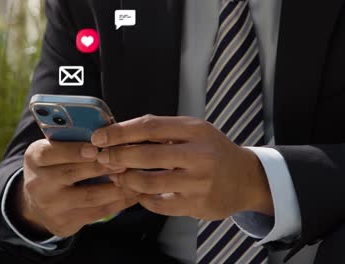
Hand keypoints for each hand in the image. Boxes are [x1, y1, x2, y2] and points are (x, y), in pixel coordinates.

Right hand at [16, 139, 138, 237]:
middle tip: (125, 161)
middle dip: (102, 167)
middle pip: (73, 174)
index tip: (95, 148)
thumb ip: (75, 140)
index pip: (50, 152)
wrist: (38, 201)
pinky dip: (120, 202)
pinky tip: (135, 193)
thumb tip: (110, 132)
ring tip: (137, 177)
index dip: (73, 150)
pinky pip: (98, 212)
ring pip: (90, 196)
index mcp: (34, 158)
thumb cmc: (57, 164)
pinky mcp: (65, 223)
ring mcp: (51, 207)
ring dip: (117, 187)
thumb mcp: (55, 149)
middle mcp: (38, 184)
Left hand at [91, 115, 272, 220]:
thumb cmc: (211, 151)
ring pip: (149, 182)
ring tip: (117, 176)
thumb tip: (118, 134)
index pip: (149, 127)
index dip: (119, 132)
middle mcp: (199, 154)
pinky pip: (158, 203)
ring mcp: (199, 182)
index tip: (99, 137)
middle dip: (117, 157)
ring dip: (126, 180)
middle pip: (146, 155)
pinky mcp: (197, 204)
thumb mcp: (193, 132)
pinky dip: (142, 197)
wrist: (245, 178)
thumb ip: (161, 131)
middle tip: (101, 158)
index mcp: (195, 130)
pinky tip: (137, 192)